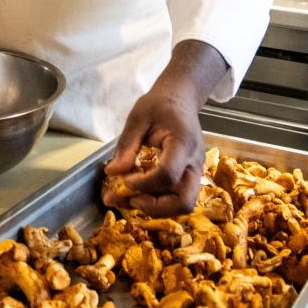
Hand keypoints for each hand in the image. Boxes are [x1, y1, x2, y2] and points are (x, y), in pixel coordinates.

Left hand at [100, 41, 227, 216]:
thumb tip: (112, 173)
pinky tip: (139, 194)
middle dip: (156, 207)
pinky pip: (178, 197)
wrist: (181, 98)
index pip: (168, 174)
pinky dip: (159, 202)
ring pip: (184, 204)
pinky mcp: (190, 176)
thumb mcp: (137, 118)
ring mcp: (195, 171)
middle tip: (131, 199)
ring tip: (130, 199)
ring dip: (157, 208)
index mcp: (182, 143)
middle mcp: (194, 162)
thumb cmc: (159, 105)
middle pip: (185, 201)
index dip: (144, 184)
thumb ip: (126, 146)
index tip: (124, 181)